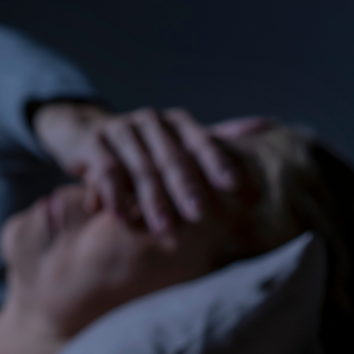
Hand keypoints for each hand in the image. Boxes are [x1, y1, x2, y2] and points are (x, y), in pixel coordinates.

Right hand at [32, 102, 239, 232]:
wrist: (87, 134)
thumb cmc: (146, 148)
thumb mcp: (178, 142)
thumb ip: (215, 141)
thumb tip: (266, 125)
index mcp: (178, 122)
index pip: (201, 141)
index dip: (217, 161)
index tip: (234, 185)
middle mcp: (152, 121)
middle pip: (172, 157)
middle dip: (186, 188)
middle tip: (199, 215)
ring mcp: (121, 129)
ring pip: (141, 168)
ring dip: (153, 202)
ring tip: (165, 231)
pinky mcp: (94, 143)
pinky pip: (106, 172)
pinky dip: (115, 198)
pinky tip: (123, 220)